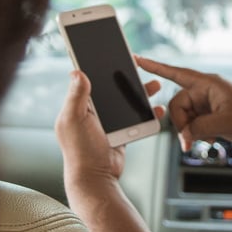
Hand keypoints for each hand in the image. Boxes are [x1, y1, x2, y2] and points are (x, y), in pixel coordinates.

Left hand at [54, 68, 165, 186]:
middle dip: (125, 77)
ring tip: (153, 85)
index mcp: (77, 106)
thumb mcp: (74, 119)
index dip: (97, 65)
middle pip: (111, 88)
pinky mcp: (119, 132)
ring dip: (140, 92)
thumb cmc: (80, 151)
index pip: (87, 79)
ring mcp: (107, 123)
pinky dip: (146, 112)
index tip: (110, 53)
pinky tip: (156, 108)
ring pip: (125, 101)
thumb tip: (77, 71)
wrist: (96, 178)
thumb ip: (76, 96)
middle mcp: (91, 113)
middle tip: (136, 65)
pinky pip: (135, 118)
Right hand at [138, 56, 231, 151]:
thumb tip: (185, 134)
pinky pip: (191, 124)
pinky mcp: (205, 114)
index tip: (136, 59)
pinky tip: (209, 138)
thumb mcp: (227, 122)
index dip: (155, 67)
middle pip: (176, 106)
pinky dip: (195, 134)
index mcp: (207, 83)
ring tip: (206, 141)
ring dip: (190, 132)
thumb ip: (201, 127)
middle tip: (189, 143)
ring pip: (183, 118)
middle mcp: (202, 91)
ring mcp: (203, 102)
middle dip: (181, 125)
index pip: (176, 73)